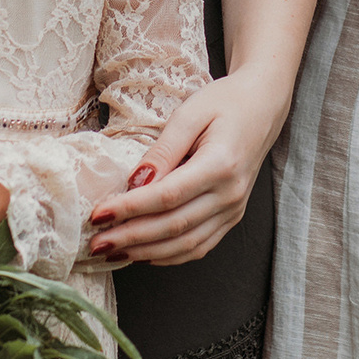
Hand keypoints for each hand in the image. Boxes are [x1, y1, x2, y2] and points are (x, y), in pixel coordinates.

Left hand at [89, 67, 290, 265]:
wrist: (262, 105)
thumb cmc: (225, 102)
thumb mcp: (190, 113)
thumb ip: (162, 150)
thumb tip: (134, 183)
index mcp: (221, 164)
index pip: (167, 196)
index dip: (130, 209)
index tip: (98, 213)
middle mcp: (230, 194)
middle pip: (174, 226)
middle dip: (131, 237)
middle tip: (96, 242)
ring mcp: (234, 209)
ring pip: (186, 244)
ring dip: (146, 253)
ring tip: (113, 251)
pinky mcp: (232, 216)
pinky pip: (200, 246)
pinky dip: (170, 256)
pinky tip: (143, 254)